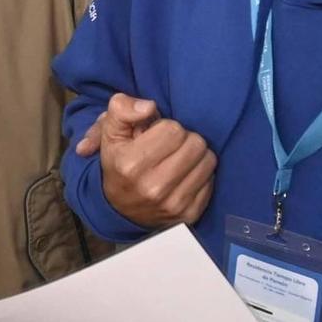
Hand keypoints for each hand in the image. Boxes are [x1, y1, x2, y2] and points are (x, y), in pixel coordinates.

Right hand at [92, 93, 216, 228]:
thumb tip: (149, 107)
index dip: (166, 127)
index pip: (173, 130)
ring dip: (196, 155)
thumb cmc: (119, 164)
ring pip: (208, 160)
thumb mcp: (111, 133)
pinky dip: (201, 174)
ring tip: (179, 159)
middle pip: (195, 143)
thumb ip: (122, 110)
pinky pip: (211, 180)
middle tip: (170, 147)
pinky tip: (184, 176)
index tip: (155, 136)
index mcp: (131, 164)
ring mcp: (173, 204)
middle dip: (184, 139)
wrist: (121, 210)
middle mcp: (153, 187)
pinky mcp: (189, 214)